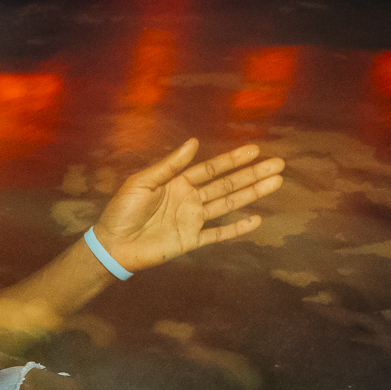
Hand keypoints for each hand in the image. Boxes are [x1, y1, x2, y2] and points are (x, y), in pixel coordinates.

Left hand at [92, 139, 284, 272]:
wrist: (112, 246)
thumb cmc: (121, 211)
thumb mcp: (142, 182)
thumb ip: (169, 165)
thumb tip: (194, 143)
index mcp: (177, 183)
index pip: (211, 169)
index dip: (232, 160)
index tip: (255, 150)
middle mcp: (189, 199)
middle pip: (226, 184)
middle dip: (252, 174)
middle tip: (278, 164)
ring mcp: (192, 220)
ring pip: (228, 204)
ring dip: (252, 194)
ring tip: (275, 182)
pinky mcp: (190, 241)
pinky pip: (218, 234)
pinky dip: (237, 228)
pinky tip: (255, 220)